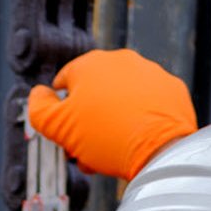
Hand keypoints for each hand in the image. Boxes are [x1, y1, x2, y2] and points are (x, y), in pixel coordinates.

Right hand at [26, 49, 199, 180]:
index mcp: (90, 63)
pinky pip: (149, 103)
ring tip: (113, 149)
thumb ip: (38, 108)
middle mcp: (121, 60)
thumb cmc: (105, 137)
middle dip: (88, 119)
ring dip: (114, 119)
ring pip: (123, 96)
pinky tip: (137, 139)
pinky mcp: (173, 88)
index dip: (61, 111)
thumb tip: (38, 94)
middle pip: (95, 91)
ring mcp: (151, 72)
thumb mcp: (56, 127)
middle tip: (88, 148)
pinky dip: (142, 118)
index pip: (64, 83)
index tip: (67, 134)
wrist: (159, 150)